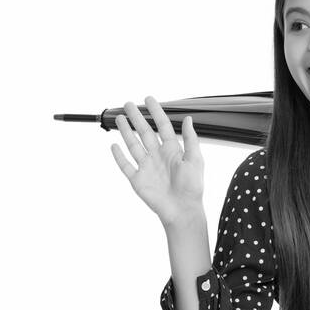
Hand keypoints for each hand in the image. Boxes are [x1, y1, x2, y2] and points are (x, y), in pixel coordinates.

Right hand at [111, 96, 204, 228]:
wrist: (182, 211)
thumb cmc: (192, 188)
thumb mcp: (195, 160)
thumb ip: (191, 139)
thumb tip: (189, 119)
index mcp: (172, 151)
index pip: (162, 126)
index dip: (156, 112)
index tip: (148, 99)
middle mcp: (158, 156)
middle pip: (144, 132)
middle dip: (136, 118)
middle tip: (128, 104)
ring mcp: (146, 167)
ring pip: (133, 145)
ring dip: (126, 132)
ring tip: (119, 119)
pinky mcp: (137, 180)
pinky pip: (125, 166)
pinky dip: (119, 156)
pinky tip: (114, 145)